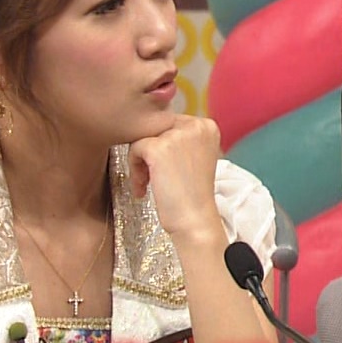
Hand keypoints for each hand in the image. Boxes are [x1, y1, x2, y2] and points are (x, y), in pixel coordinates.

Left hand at [127, 114, 224, 243]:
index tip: (167, 170)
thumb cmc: (192, 194)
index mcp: (207, 126)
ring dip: (141, 162)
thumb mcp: (196, 157)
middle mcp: (196, 125)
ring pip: (144, 137)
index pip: (172, 124)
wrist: (194, 219)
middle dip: (150, 153)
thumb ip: (182, 139)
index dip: (164, 146)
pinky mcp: (159, 148)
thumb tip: (153, 127)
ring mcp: (177, 135)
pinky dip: (134, 169)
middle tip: (152, 178)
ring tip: (147, 183)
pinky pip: (135, 148)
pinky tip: (142, 187)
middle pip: (157, 128)